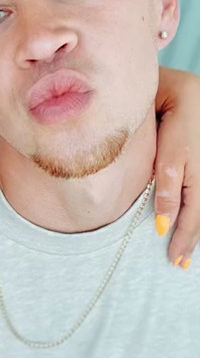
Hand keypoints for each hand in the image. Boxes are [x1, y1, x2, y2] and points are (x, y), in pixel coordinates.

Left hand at [155, 67, 199, 265]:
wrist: (186, 92)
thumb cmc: (172, 118)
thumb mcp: (169, 155)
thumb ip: (167, 190)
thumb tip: (163, 226)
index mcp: (199, 176)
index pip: (194, 217)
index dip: (184, 239)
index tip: (173, 259)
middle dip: (191, 241)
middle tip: (180, 265)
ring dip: (197, 231)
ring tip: (186, 253)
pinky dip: (197, 213)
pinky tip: (191, 222)